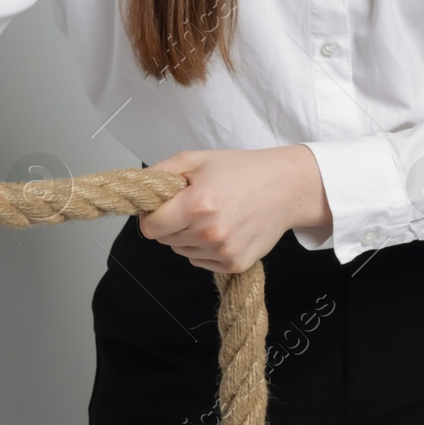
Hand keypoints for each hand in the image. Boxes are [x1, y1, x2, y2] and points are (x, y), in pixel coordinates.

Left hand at [138, 145, 331, 272]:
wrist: (286, 187)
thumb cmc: (242, 170)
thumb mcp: (197, 159)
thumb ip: (160, 173)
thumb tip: (137, 190)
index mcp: (197, 205)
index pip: (150, 227)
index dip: (152, 216)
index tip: (163, 206)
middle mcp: (210, 232)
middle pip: (164, 240)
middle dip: (171, 224)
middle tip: (194, 205)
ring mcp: (223, 252)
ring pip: (181, 251)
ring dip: (188, 237)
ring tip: (213, 215)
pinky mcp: (235, 264)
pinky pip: (200, 261)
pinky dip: (205, 249)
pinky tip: (223, 229)